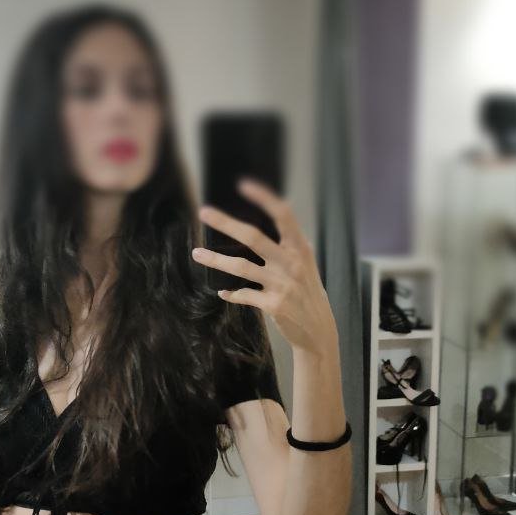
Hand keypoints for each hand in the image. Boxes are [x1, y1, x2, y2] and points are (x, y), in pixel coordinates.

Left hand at [193, 179, 336, 354]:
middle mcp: (291, 262)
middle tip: (204, 212)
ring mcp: (282, 284)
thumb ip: (286, 246)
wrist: (318, 329)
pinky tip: (223, 291)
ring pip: (241, 267)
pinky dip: (231, 293)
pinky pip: (243, 295)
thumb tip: (258, 229)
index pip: (283, 215)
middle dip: (226, 223)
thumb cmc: (307, 292)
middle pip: (253, 237)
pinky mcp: (273, 305)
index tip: (244, 185)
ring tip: (197, 253)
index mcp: (299, 248)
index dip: (264, 198)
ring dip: (216, 259)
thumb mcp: (305, 264)